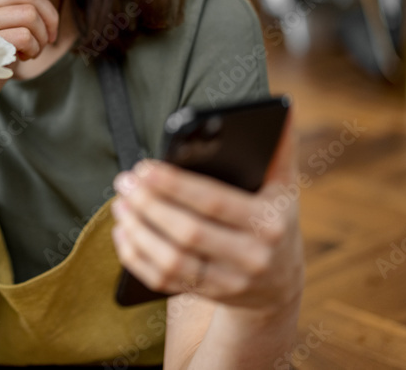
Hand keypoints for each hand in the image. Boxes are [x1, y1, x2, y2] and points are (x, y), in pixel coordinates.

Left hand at [110, 113, 303, 316]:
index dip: (175, 185)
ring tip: (120, 204)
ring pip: (173, 261)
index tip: (144, 167)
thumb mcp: (284, 188)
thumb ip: (279, 150)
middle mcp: (251, 256)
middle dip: (150, 205)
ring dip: (139, 232)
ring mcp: (229, 282)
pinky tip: (123, 233)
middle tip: (124, 181)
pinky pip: (164, 281)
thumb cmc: (273, 219)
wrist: (280, 283)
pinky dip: (137, 259)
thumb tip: (284, 109)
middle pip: (188, 232)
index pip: (214, 202)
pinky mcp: (208, 296)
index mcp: (268, 223)